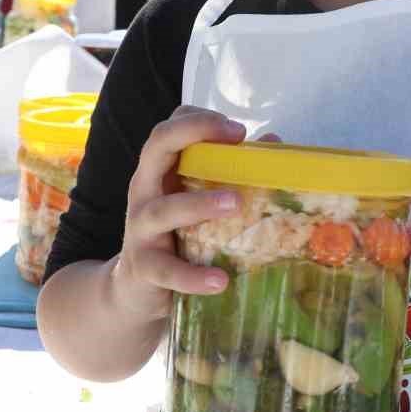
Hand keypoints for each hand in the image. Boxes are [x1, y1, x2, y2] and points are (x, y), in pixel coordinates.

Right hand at [110, 107, 246, 321]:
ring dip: (199, 203)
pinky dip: (193, 276)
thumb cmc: (175, 237)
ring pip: (163, 209)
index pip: (168, 129)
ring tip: (236, 203)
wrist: (134, 292)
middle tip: (236, 137)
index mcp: (159, 172)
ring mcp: (140, 229)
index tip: (238, 129)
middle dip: (191, 134)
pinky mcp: (144, 267)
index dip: (198, 119)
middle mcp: (144, 191)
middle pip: (155, 148)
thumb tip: (275, 142)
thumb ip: (228, 174)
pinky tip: (220, 280)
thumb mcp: (194, 202)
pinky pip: (167, 270)